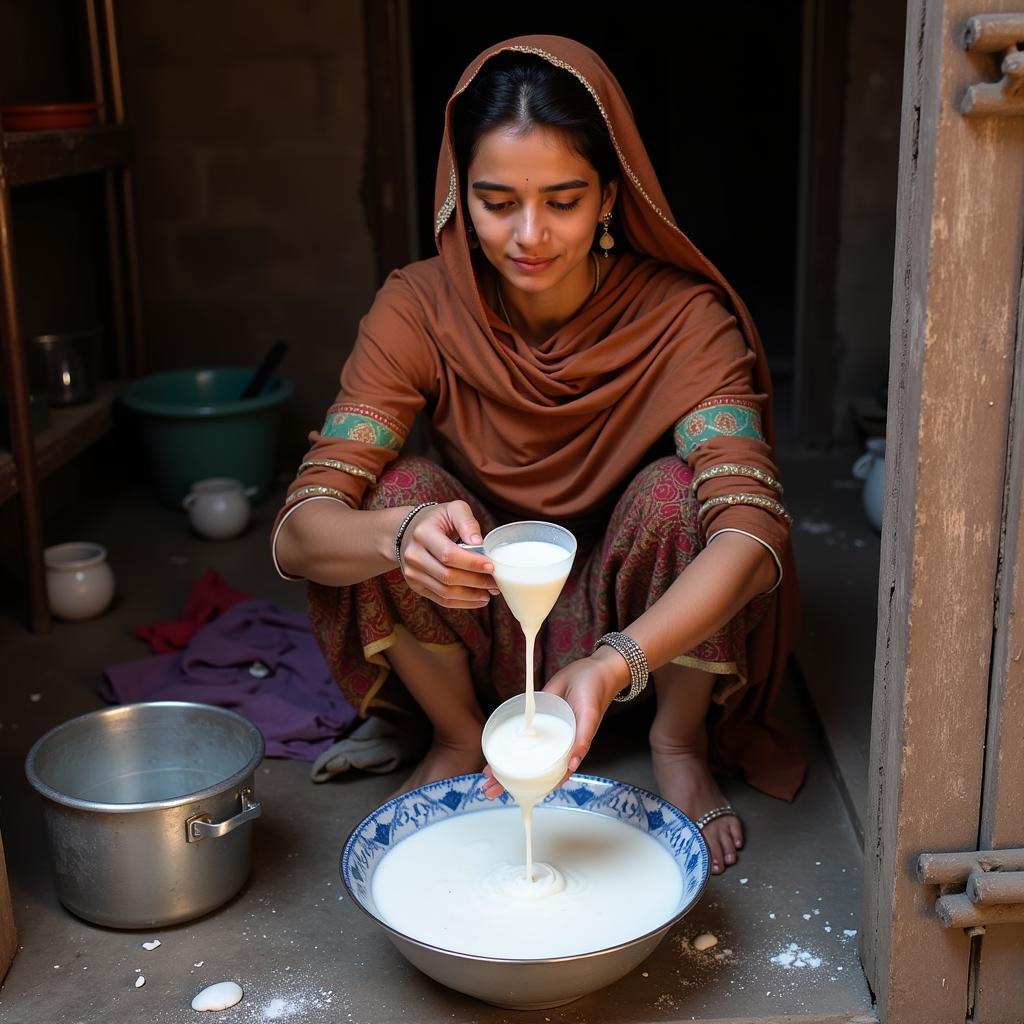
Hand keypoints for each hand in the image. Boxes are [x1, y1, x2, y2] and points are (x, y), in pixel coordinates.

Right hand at [399, 500, 498, 608]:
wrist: (409, 532)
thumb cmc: (437, 519)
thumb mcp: (454, 510)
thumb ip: (467, 522)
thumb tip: (479, 543)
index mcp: (423, 533)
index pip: (448, 554)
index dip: (471, 563)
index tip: (491, 566)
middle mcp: (413, 555)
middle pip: (448, 576)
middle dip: (476, 582)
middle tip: (496, 582)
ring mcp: (412, 573)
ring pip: (445, 592)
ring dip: (471, 595)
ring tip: (490, 592)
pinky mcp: (416, 586)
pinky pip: (441, 600)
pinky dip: (463, 602)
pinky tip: (478, 598)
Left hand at [481, 646, 627, 797]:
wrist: (592, 668)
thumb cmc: (594, 694)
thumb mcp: (589, 718)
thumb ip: (583, 740)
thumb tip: (573, 764)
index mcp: (568, 750)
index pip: (548, 776)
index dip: (532, 788)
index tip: (514, 796)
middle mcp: (554, 744)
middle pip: (530, 767)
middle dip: (509, 780)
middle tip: (489, 789)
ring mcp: (543, 730)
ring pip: (522, 751)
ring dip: (504, 763)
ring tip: (485, 774)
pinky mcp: (536, 714)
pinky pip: (520, 730)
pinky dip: (508, 740)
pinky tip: (493, 748)